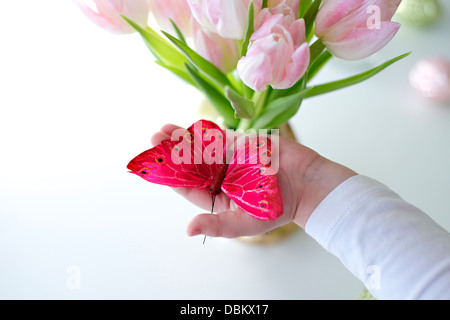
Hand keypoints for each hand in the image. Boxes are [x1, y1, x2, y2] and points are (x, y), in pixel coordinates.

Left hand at [151, 123, 356, 238]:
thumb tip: (188, 230)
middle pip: (192, 164)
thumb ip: (217, 224)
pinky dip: (204, 132)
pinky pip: (220, 137)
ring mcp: (232, 160)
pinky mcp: (244, 144)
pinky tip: (189, 127)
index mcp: (219, 197)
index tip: (155, 165)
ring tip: (164, 130)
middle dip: (173, 152)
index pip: (190, 187)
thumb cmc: (278, 209)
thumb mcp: (245, 223)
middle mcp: (223, 178)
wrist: (308, 186)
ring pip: (202, 148)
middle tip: (154, 140)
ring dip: (183, 138)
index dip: (171, 176)